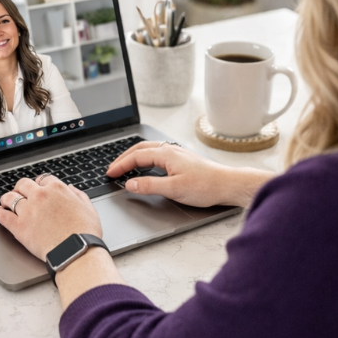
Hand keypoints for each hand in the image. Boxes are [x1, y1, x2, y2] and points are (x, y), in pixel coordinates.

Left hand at [0, 175, 102, 260]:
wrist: (76, 251)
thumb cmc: (85, 233)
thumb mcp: (89, 208)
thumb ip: (79, 195)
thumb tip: (71, 189)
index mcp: (57, 189)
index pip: (43, 179)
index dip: (39, 183)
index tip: (38, 188)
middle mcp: (40, 196)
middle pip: (23, 184)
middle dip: (21, 188)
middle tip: (20, 193)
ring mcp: (28, 210)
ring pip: (10, 198)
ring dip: (7, 198)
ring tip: (6, 201)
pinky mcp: (19, 227)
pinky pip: (3, 216)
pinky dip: (0, 213)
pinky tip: (0, 212)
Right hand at [107, 141, 275, 208]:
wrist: (228, 184)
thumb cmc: (205, 186)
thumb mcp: (174, 189)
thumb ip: (149, 186)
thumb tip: (129, 184)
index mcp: (166, 154)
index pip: (136, 157)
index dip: (121, 165)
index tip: (110, 173)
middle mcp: (171, 149)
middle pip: (140, 149)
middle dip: (124, 158)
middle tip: (113, 169)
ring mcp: (177, 153)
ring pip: (149, 149)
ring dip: (134, 156)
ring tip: (125, 166)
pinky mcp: (183, 159)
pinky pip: (158, 153)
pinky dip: (145, 158)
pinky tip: (147, 166)